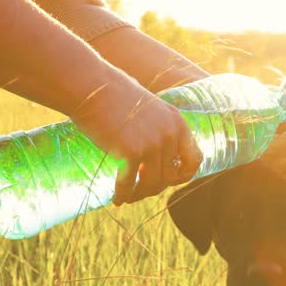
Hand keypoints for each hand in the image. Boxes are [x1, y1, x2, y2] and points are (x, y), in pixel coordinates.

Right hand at [70, 79, 202, 204]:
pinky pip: (129, 183)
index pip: (195, 159)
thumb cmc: (113, 96)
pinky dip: (123, 194)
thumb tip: (157, 156)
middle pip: (171, 176)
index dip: (184, 175)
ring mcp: (152, 143)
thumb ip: (159, 128)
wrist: (91, 86)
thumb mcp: (149, 109)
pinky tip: (116, 198)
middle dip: (155, 187)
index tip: (169, 181)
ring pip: (153, 184)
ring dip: (140, 194)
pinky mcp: (131, 151)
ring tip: (128, 197)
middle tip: (140, 191)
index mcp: (177, 122)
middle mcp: (170, 134)